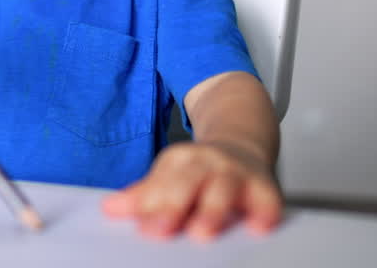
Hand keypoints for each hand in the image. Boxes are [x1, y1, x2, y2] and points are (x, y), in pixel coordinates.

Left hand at [101, 140, 281, 239]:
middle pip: (187, 182)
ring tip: (202, 232)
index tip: (141, 227)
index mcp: (180, 161)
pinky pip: (267, 198)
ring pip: (224, 188)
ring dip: (212, 210)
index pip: (161, 183)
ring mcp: (235, 172)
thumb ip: (144, 196)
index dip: (150, 204)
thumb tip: (109, 210)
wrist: (242, 144)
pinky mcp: (264, 185)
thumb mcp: (170, 175)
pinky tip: (258, 226)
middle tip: (160, 230)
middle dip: (173, 205)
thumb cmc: (201, 170)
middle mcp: (207, 163)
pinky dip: (264, 211)